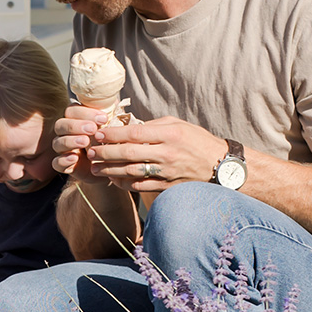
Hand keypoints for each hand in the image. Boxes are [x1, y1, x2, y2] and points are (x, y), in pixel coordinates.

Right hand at [51, 104, 111, 175]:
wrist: (112, 167)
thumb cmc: (111, 143)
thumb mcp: (113, 127)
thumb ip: (111, 114)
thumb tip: (115, 100)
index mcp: (76, 120)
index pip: (72, 111)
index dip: (85, 112)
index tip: (103, 118)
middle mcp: (66, 133)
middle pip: (61, 125)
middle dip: (76, 125)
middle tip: (93, 129)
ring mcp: (63, 150)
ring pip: (57, 142)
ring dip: (70, 140)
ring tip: (85, 141)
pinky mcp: (64, 166)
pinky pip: (56, 163)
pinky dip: (63, 160)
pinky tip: (75, 158)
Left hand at [81, 116, 227, 193]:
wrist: (221, 166)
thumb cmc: (198, 141)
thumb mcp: (178, 125)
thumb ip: (153, 126)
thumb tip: (128, 127)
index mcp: (170, 134)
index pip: (134, 133)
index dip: (113, 134)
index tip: (98, 133)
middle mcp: (167, 154)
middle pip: (128, 153)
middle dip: (105, 152)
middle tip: (90, 151)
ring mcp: (167, 172)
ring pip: (131, 172)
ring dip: (110, 170)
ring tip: (96, 168)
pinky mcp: (167, 187)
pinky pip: (140, 186)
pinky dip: (124, 184)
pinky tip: (113, 180)